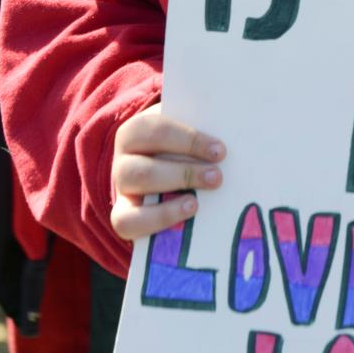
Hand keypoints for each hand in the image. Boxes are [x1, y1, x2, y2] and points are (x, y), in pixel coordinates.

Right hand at [111, 105, 226, 240]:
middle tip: (217, 178)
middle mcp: (123, 159)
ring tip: (196, 204)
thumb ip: (203, 129)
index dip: (189, 140)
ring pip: (136, 194)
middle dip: (184, 173)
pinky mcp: (122, 216)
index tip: (220, 151)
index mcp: (136, 131)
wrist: (161, 169)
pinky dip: (157, 220)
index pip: (158, 131)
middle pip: (145, 167)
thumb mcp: (188, 133)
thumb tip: (232, 132)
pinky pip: (127, 223)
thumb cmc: (181, 147)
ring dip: (169, 199)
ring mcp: (121, 189)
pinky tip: (185, 216)